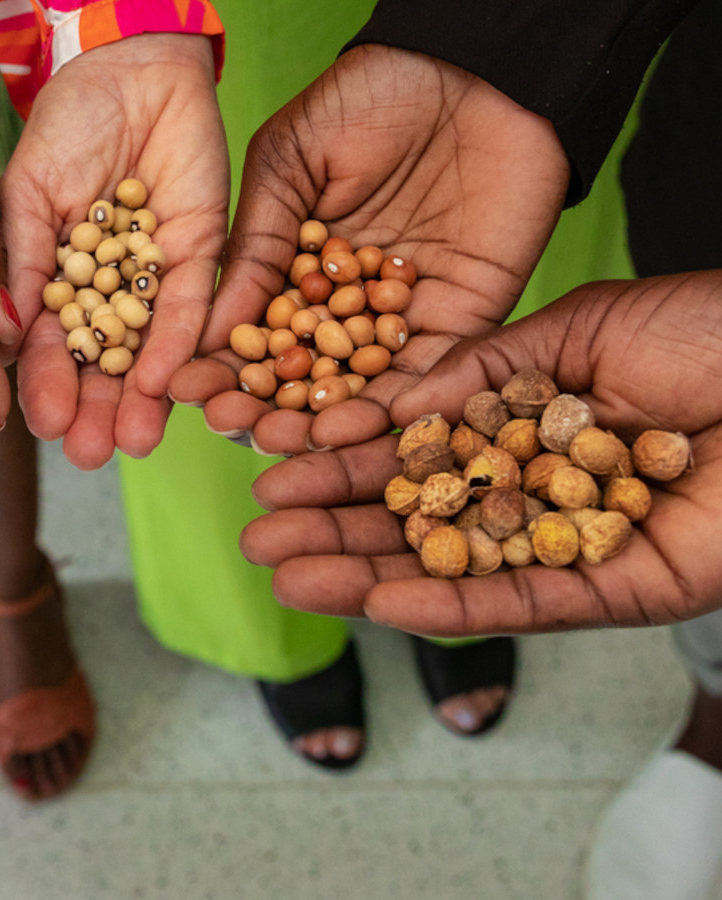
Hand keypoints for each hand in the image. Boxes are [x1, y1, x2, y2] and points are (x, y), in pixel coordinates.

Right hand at [1, 34, 227, 468]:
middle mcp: (108, 292)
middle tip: (86, 456)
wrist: (131, 68)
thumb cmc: (67, 123)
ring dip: (139, 400)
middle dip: (94, 411)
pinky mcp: (204, 256)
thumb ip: (20, 257)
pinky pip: (192, 308)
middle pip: (102, 364)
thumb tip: (7, 331)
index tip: (34, 425)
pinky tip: (166, 384)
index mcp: (58, 282)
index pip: (50, 346)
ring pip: (148, 351)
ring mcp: (155, 278)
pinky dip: (179, 345)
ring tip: (129, 445)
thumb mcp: (28, 192)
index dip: (44, 384)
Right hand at [172, 44, 569, 455]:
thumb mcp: (289, 162)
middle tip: (230, 426)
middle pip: (297, 375)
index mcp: (295, 267)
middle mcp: (344, 304)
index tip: (181, 390)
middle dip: (261, 406)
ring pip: (356, 388)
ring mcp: (401, 317)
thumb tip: (207, 333)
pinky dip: (390, 408)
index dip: (216, 364)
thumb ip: (255, 245)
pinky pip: (427, 378)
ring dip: (317, 422)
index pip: (250, 332)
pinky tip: (349, 428)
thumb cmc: (372, 95)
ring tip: (281, 441)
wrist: (476, 68)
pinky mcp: (466, 322)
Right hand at [240, 274, 721, 634]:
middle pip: (420, 521)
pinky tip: (378, 602)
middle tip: (257, 538)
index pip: (415, 456)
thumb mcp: (574, 328)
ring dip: (367, 579)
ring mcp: (578, 544)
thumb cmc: (715, 330)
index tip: (273, 469)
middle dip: (334, 531)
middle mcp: (542, 491)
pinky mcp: (624, 589)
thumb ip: (477, 372)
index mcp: (527, 427)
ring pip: (456, 569)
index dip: (342, 466)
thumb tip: (385, 410)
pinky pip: (526, 601)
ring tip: (288, 577)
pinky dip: (452, 604)